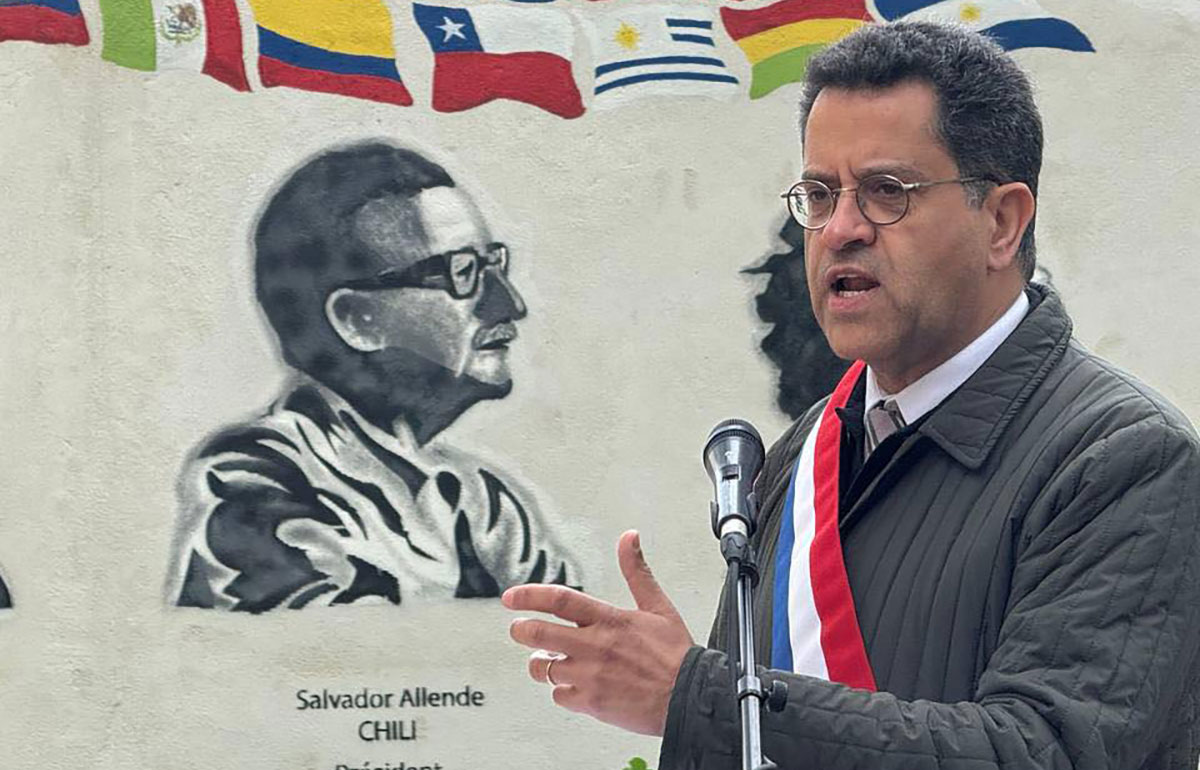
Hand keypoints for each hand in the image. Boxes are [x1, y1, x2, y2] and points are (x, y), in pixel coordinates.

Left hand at [503, 529, 694, 735]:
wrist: (690, 698)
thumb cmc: (676, 655)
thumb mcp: (659, 606)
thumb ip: (636, 571)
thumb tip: (629, 538)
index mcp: (609, 619)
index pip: (559, 600)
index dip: (529, 596)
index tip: (511, 597)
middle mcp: (595, 646)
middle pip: (540, 633)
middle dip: (521, 630)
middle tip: (518, 628)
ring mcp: (590, 676)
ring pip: (544, 668)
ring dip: (540, 662)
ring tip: (546, 659)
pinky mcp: (591, 703)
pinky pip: (559, 696)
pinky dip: (561, 690)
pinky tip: (571, 684)